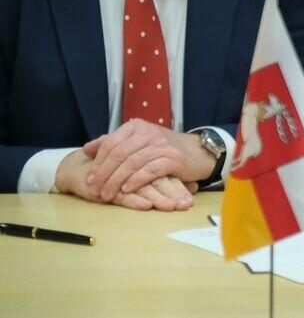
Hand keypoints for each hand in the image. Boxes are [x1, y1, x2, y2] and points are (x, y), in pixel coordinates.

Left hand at [82, 119, 215, 201]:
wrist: (198, 151)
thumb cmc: (164, 149)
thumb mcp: (139, 141)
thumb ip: (114, 143)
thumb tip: (87, 149)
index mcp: (136, 126)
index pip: (110, 144)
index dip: (98, 163)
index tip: (90, 179)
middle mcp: (148, 132)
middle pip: (119, 154)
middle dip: (104, 175)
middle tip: (94, 190)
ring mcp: (161, 145)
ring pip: (131, 163)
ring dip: (116, 181)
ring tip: (106, 195)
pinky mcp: (173, 159)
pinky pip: (149, 171)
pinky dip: (136, 181)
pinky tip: (127, 190)